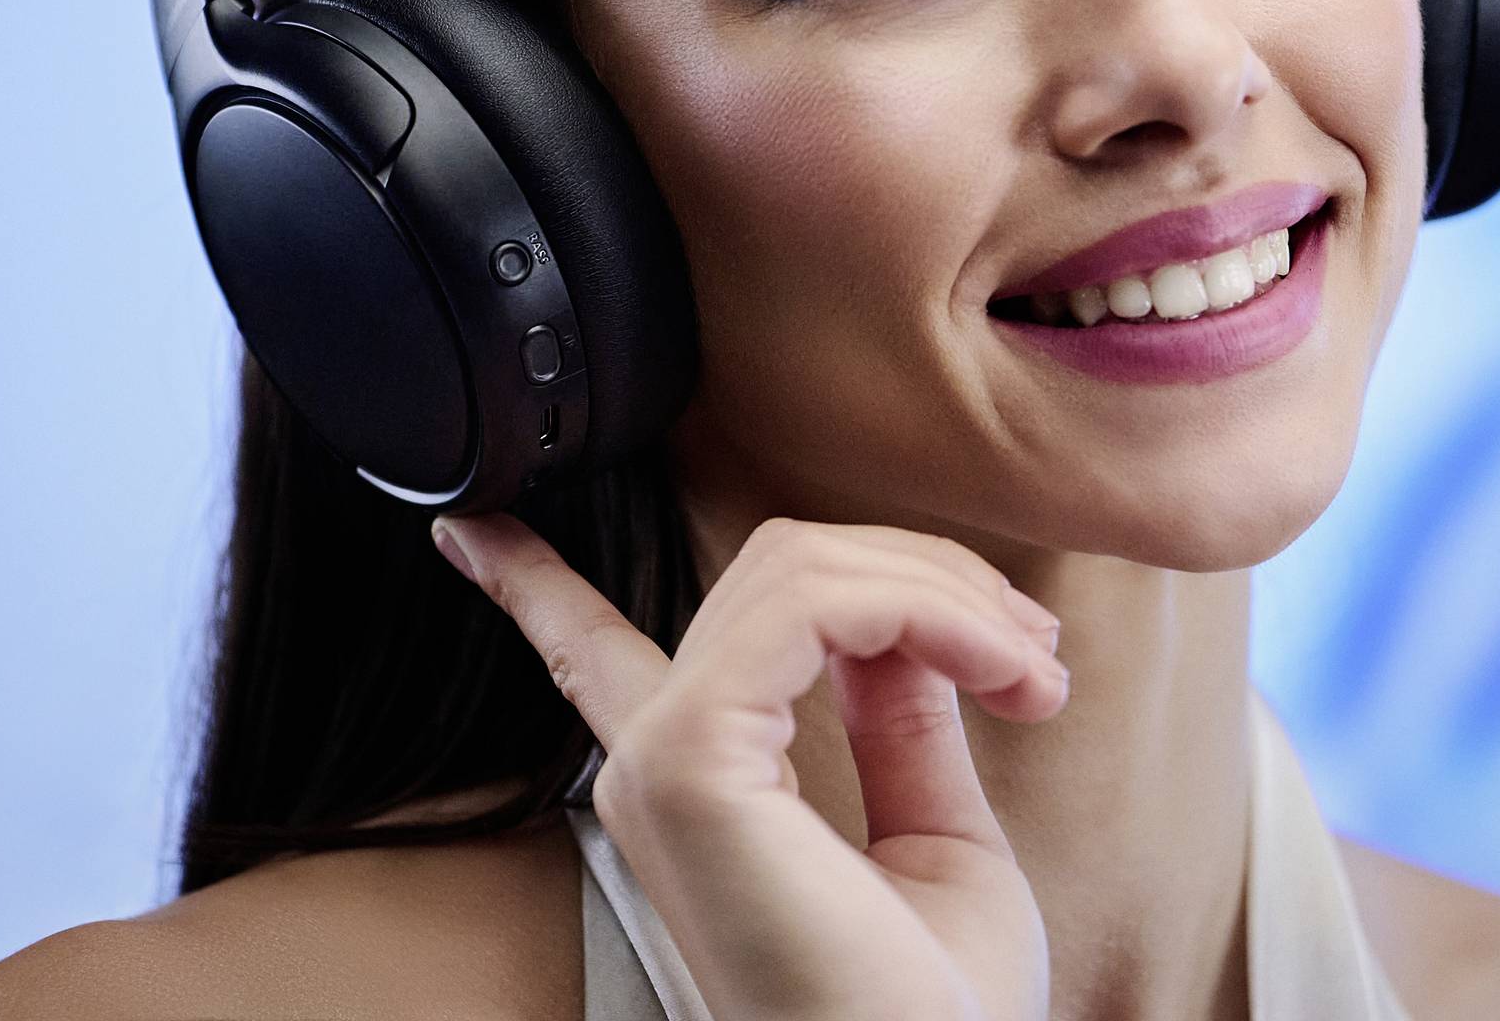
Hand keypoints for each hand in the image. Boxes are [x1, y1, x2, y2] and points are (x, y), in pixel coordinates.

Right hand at [431, 511, 1069, 1020]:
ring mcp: (664, 760)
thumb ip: (905, 721)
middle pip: (780, 566)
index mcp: (699, 780)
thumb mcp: (935, 838)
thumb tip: (907, 628)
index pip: (587, 651)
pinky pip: (811, 607)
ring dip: (947, 590)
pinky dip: (927, 608)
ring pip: (800, 566)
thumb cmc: (938, 1015)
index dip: (531, 582)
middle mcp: (660, 761)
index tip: (467, 527)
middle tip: (1032, 656)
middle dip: (924, 574)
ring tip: (1032, 670)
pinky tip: (995, 665)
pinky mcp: (693, 764)